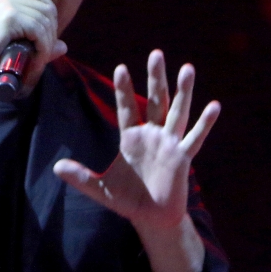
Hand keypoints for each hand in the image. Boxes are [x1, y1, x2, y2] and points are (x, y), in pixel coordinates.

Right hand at [0, 0, 66, 98]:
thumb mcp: (16, 50)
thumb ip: (39, 46)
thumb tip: (63, 46)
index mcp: (4, 2)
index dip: (49, 17)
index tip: (46, 40)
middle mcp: (5, 0)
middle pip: (46, 8)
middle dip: (51, 34)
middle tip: (43, 56)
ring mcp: (6, 7)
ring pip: (44, 21)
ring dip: (46, 46)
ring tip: (37, 65)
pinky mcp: (8, 18)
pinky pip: (38, 31)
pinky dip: (42, 50)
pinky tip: (35, 63)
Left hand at [53, 50, 219, 271]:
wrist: (151, 218)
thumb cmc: (127, 199)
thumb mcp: (100, 189)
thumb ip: (80, 177)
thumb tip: (56, 168)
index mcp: (131, 138)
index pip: (127, 108)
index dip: (124, 89)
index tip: (121, 68)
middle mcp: (152, 135)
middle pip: (155, 100)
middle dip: (156, 78)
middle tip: (156, 54)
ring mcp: (169, 144)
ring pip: (177, 112)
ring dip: (183, 91)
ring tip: (187, 68)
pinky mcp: (182, 158)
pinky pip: (194, 138)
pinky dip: (204, 123)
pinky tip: (214, 106)